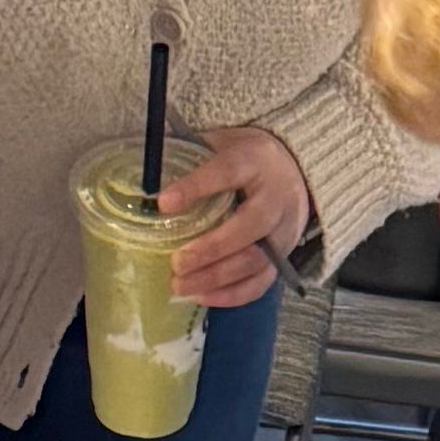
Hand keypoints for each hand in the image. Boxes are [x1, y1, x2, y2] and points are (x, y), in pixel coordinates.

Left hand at [166, 123, 313, 307]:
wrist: (293, 174)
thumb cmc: (245, 160)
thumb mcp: (223, 143)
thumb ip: (191, 156)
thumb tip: (145, 172)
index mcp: (256, 161)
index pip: (228, 171)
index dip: (196, 187)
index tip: (163, 203)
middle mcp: (276, 198)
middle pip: (249, 226)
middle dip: (211, 248)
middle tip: (176, 262)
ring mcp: (283, 232)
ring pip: (255, 261)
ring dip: (215, 277)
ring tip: (179, 285)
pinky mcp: (281, 259)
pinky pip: (260, 283)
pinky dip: (231, 295)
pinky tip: (201, 296)